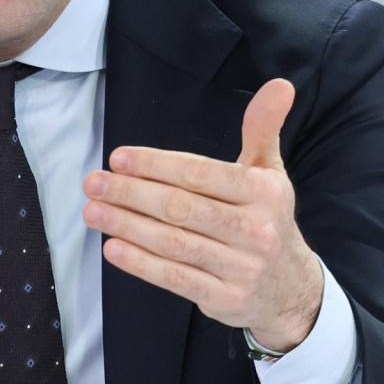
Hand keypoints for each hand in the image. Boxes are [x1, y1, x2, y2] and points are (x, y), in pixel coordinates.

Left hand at [81, 79, 322, 352]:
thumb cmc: (266, 219)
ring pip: (174, 243)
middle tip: (94, 183)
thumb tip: (279, 85)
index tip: (119, 158)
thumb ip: (263, 128)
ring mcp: (240, 267)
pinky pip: (175, 278)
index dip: (157, 165)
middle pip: (182, 208)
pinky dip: (141, 264)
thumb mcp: (270, 173)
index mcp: (263, 192)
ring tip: (93, 212)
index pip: (201, 174)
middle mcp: (255, 229)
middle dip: (132, 194)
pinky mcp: (224, 298)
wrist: (291, 288)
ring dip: (127, 226)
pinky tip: (113, 248)